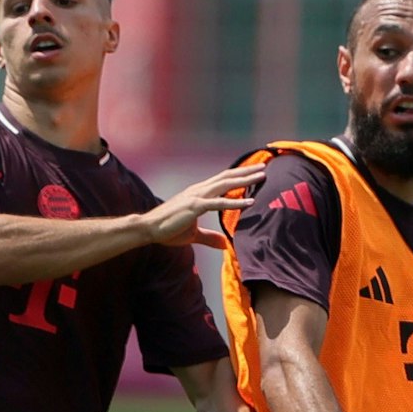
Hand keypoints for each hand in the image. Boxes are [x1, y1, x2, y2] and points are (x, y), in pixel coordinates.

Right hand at [141, 164, 265, 249]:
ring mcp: (197, 196)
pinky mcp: (195, 206)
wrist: (149, 228)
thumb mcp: (193, 235)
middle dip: (246, 171)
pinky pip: (219, 202)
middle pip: (227, 176)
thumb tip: (225, 244)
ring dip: (245, 180)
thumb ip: (209, 237)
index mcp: (198, 192)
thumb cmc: (168, 230)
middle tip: (264, 167)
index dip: (238, 174)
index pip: (221, 180)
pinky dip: (236, 201)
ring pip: (226, 184)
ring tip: (262, 176)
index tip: (252, 171)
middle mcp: (199, 190)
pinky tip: (250, 201)